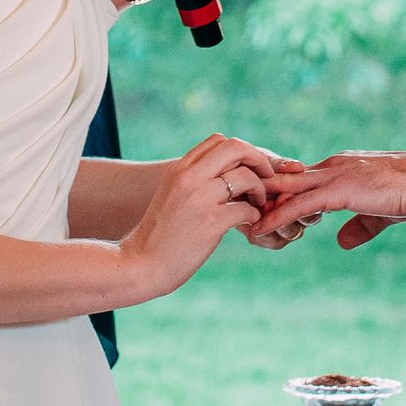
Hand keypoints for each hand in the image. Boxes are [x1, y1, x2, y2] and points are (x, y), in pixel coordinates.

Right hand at [120, 135, 294, 298]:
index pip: (217, 141)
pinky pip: (246, 209)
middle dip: (257, 159)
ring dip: (260, 190)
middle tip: (265, 177)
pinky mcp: (211, 222)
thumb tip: (226, 175)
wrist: (140, 264)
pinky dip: (254, 215)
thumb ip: (193, 181)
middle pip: (235, 147)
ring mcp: (200, 199)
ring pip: (245, 176)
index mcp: (178, 169)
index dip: (240, 151)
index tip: (248, 168)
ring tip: (257, 204)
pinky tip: (250, 224)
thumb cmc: (158, 235)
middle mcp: (188, 177)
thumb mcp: (171, 196)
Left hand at [249, 149, 405, 252]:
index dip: (278, 194)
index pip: (299, 181)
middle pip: (286, 181)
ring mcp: (333, 176)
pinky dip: (279, 216)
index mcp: (338, 169)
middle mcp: (331, 167)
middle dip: (262, 197)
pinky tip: (263, 226)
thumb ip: (358, 226)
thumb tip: (342, 242)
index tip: (257, 207)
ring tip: (240, 223)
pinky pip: (301, 204)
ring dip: (264, 207)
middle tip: (238, 212)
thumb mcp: (378, 213)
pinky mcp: (339, 190)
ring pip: (288, 191)